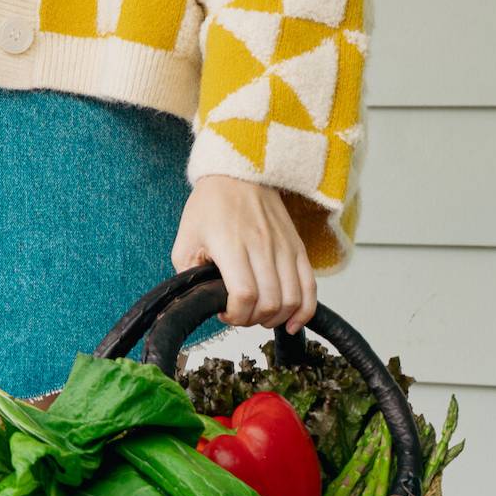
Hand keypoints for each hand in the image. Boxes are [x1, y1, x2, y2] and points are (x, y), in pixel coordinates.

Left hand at [172, 177, 316, 335]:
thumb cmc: (211, 204)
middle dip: (253, 319)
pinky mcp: (297, 246)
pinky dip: (304, 311)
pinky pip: (310, 287)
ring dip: (276, 318)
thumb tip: (201, 299)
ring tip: (260, 315)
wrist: (237, 172)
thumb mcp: (186, 238)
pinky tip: (292, 322)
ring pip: (291, 299)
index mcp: (231, 244)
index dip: (235, 315)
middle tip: (241, 313)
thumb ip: (188, 273)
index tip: (225, 313)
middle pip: (269, 303)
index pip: (243, 296)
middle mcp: (262, 246)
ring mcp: (283, 246)